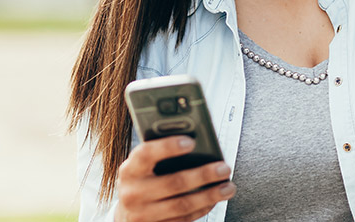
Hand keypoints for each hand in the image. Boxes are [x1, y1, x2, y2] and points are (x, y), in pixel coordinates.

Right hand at [115, 136, 235, 221]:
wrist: (126, 214)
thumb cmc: (141, 180)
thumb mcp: (142, 165)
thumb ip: (161, 154)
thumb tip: (196, 141)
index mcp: (129, 170)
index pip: (146, 154)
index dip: (168, 147)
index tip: (191, 141)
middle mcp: (132, 193)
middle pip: (173, 183)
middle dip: (203, 175)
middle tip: (224, 168)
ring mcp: (143, 214)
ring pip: (182, 204)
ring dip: (209, 195)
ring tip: (228, 187)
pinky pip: (183, 219)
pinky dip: (202, 209)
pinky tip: (214, 200)